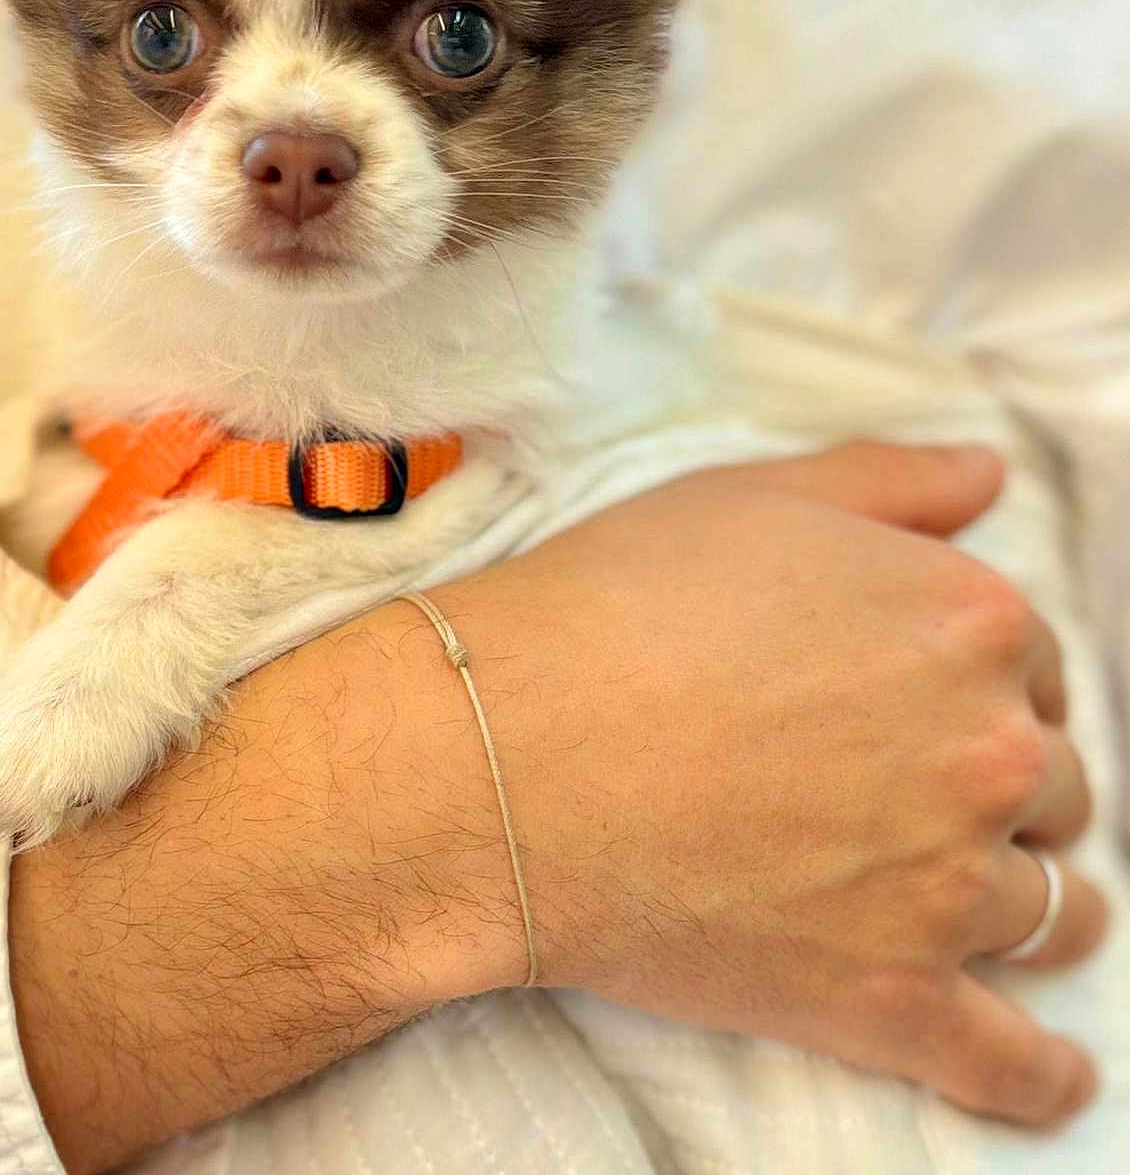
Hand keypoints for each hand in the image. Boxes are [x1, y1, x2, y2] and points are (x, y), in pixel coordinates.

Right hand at [10, 442, 1105, 1171]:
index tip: (904, 692)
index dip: (971, 673)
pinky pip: (1012, 1067)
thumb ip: (889, 481)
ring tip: (940, 891)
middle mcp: (988, 753)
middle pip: (1049, 781)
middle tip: (890, 779)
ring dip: (1007, 898)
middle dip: (989, 779)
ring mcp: (947, 889)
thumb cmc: (611, 609)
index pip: (1031, 659)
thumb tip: (988, 475)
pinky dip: (1037, 1076)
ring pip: (1045, 909)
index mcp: (965, 624)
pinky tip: (1045, 1072)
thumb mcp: (747, 498)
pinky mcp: (889, 1002)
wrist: (503, 753)